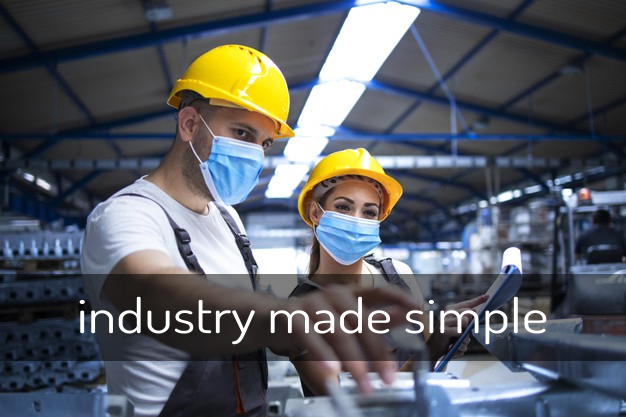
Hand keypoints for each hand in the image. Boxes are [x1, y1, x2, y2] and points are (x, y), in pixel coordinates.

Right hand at [267, 284, 420, 393]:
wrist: (268, 320)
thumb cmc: (311, 322)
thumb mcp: (345, 321)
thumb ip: (374, 320)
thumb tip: (406, 318)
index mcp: (349, 294)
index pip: (378, 290)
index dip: (398, 297)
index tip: (417, 310)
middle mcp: (333, 295)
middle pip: (361, 320)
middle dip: (378, 351)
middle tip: (388, 377)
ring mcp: (312, 304)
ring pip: (339, 333)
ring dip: (354, 363)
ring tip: (363, 385)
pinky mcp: (293, 316)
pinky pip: (312, 339)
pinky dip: (324, 357)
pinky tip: (333, 374)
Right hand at [426, 294, 488, 363]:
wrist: (434, 348)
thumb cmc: (449, 338)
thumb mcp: (459, 328)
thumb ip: (467, 320)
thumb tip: (475, 313)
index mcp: (451, 309)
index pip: (467, 303)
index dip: (478, 300)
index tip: (488, 296)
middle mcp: (447, 312)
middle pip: (469, 312)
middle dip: (471, 324)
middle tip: (464, 334)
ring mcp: (445, 321)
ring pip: (465, 321)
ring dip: (466, 334)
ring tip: (461, 341)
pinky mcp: (444, 330)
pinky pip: (460, 332)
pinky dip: (462, 342)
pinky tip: (457, 346)